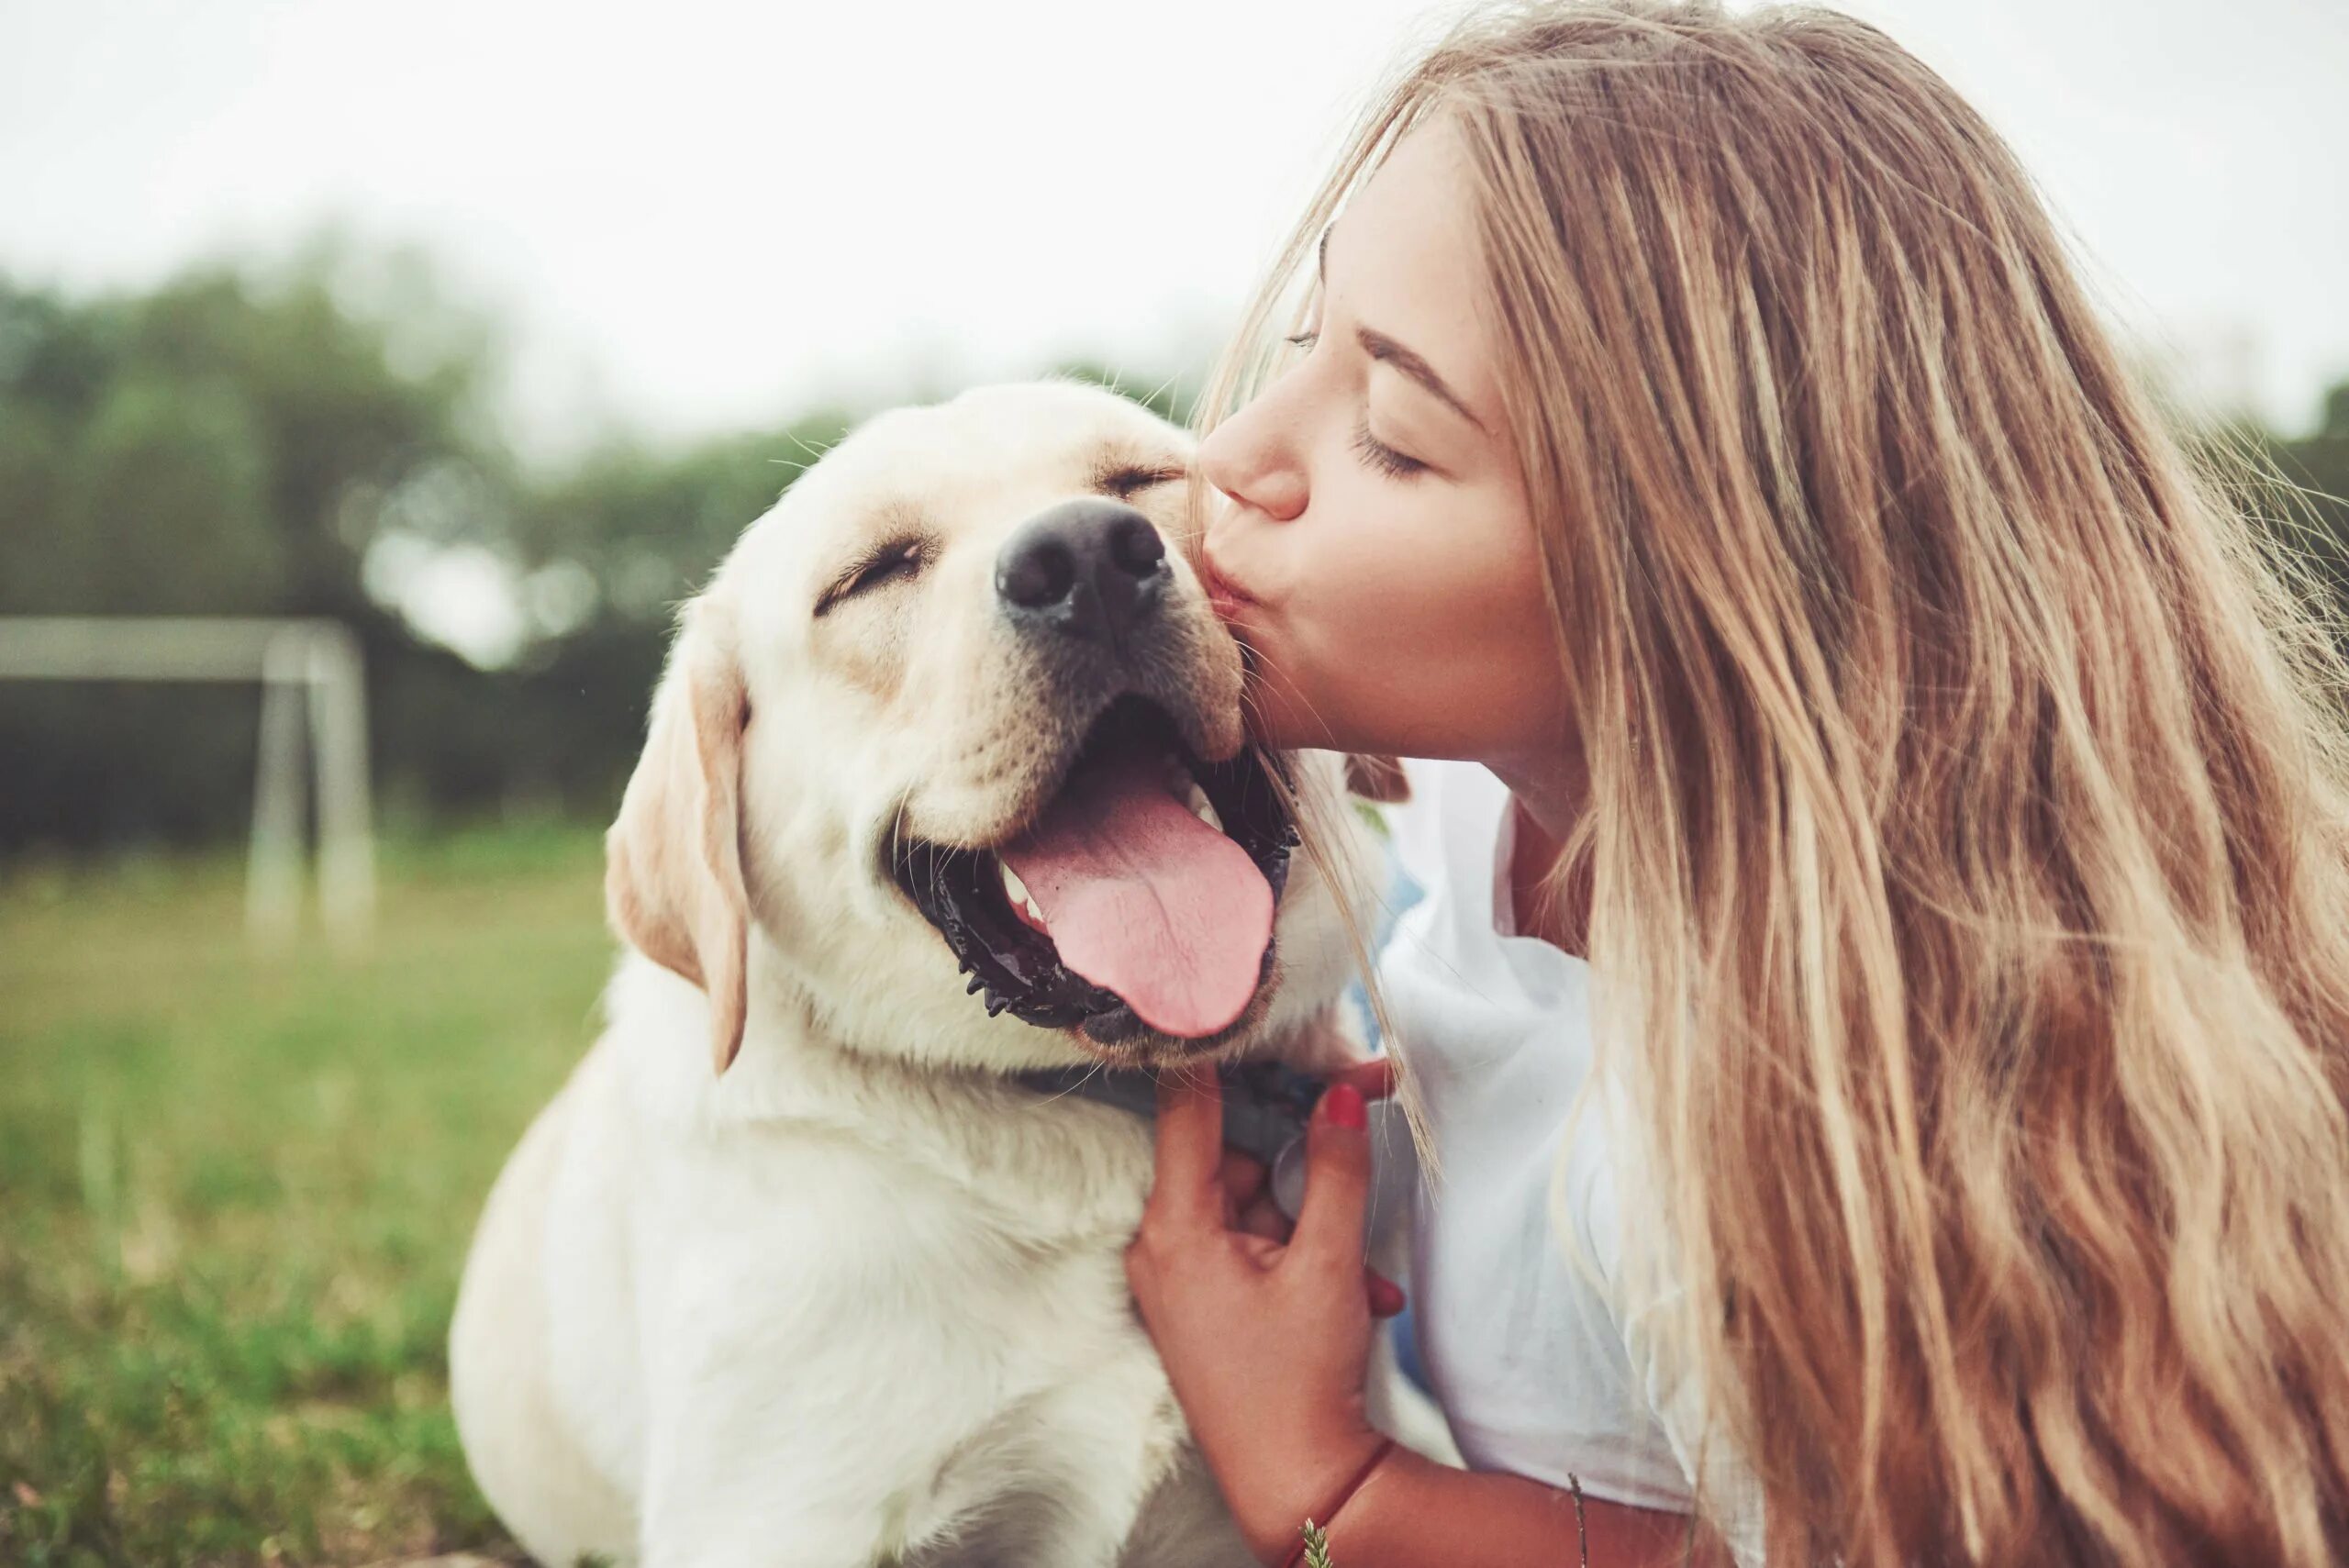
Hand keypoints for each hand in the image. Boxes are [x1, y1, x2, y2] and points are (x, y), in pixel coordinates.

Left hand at [1125, 1062, 1404, 1563]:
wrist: (1300, 1488)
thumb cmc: (1299, 1382)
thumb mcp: (1327, 1264)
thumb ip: (1332, 1170)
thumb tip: (1340, 1094)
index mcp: (1174, 1228)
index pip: (1185, 1108)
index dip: (1220, 1054)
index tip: (1240, 1005)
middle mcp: (1162, 1248)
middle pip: (1232, 1160)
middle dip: (1301, 1169)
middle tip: (1362, 1129)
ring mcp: (1180, 1281)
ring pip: (1254, 1210)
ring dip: (1316, 1229)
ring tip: (1363, 1277)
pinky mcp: (1204, 1306)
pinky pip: (1255, 1253)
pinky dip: (1305, 1264)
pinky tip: (1358, 1296)